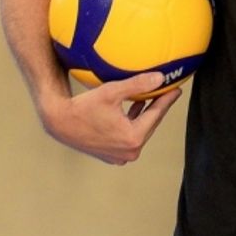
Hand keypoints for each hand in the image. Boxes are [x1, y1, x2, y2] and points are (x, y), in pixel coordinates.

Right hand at [41, 72, 182, 164]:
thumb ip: (138, 85)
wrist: (59, 123)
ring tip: (154, 98)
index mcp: (132, 138)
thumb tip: (160, 78)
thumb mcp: (112, 92)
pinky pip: (129, 136)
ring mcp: (120, 157)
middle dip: (159, 107)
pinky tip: (135, 107)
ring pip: (140, 130)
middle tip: (168, 91)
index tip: (176, 88)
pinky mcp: (112, 156)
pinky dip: (133, 122)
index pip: (156, 114)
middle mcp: (129, 152)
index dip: (167, 99)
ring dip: (146, 114)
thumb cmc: (84, 106)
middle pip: (150, 124)